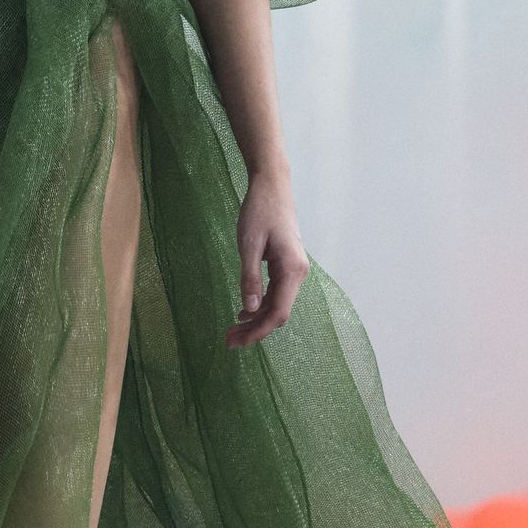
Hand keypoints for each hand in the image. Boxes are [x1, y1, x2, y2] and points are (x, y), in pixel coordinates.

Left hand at [228, 169, 310, 348]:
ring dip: (256, 319)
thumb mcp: (249, 245)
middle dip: (255, 329)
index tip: (237, 342)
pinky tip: (244, 311)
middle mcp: (298, 273)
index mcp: (292, 270)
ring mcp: (294, 269)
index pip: (278, 313)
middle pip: (278, 313)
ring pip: (277, 304)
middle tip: (229, 341)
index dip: (258, 331)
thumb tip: (249, 309)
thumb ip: (250, 278)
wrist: (272, 186)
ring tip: (232, 330)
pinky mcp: (287, 265)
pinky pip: (276, 293)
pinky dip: (260, 305)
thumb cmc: (260, 211)